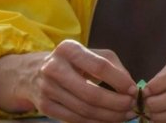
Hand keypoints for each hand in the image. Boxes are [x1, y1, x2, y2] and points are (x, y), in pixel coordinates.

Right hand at [0, 39, 136, 122]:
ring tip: (125, 115)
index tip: (133, 90)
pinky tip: (108, 120)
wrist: (32, 72)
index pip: (100, 66)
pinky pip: (74, 119)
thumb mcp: (92, 54)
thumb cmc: (72, 62)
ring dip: (108, 116)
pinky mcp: (44, 107)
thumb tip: (130, 87)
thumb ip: (114, 66)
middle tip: (132, 106)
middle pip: (91, 93)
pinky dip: (95, 122)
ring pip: (84, 109)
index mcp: (69, 49)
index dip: (119, 81)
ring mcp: (47, 89)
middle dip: (116, 103)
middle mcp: (54, 68)